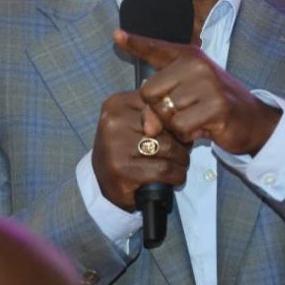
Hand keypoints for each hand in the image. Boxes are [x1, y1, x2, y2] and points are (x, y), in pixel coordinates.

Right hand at [92, 90, 190, 210]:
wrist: (102, 180)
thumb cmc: (125, 147)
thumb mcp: (136, 121)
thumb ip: (156, 113)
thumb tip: (182, 116)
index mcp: (118, 104)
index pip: (161, 105)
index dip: (174, 121)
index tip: (176, 133)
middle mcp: (113, 122)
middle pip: (167, 127)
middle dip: (181, 142)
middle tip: (181, 152)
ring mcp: (116, 147)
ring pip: (169, 148)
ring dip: (181, 160)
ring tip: (179, 164)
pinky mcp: (122, 171)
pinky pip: (164, 169)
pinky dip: (176, 175)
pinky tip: (174, 177)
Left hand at [113, 29, 281, 155]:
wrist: (253, 119)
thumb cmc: (215, 104)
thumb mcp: (187, 95)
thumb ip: (160, 102)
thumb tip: (148, 126)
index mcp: (189, 56)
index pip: (156, 48)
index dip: (136, 42)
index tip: (117, 35)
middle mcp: (198, 65)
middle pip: (150, 92)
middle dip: (160, 110)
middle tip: (183, 112)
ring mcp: (208, 85)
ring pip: (165, 112)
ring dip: (176, 125)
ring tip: (196, 119)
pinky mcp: (217, 107)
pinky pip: (181, 127)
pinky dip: (188, 134)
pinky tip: (203, 128)